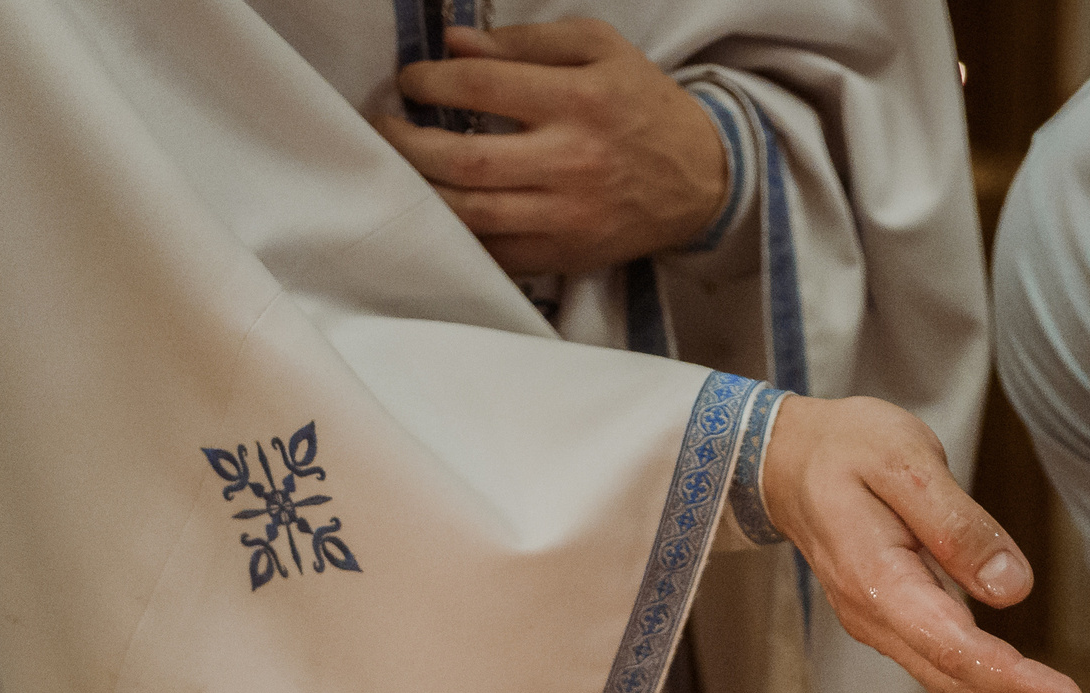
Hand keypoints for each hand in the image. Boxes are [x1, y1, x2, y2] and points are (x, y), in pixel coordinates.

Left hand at [378, 23, 728, 275]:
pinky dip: (457, 236)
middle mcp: (572, 162)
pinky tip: (438, 212)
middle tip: (386, 127)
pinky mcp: (567, 255)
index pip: (482, 87)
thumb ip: (528, 41)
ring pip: (473, 214)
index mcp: (579, 101)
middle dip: (408, 143)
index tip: (412, 81)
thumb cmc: (644, 105)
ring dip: (421, 192)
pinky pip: (496, 254)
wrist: (703, 179)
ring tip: (401, 169)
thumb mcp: (601, 48)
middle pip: (466, 160)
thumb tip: (456, 44)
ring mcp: (568, 217)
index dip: (431, 82)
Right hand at [763, 395, 1089, 692]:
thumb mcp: (904, 459)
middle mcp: (880, 622)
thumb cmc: (848, 449)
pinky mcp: (904, 629)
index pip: (953, 646)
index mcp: (877, 580)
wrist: (791, 461)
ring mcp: (889, 631)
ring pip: (962, 692)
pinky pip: (956, 676)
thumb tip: (1011, 587)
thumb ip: (956, 523)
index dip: (1014, 679)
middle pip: (963, 688)